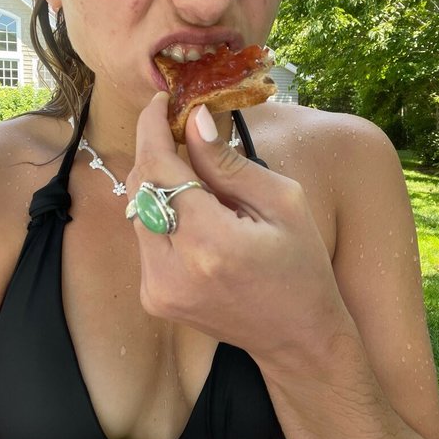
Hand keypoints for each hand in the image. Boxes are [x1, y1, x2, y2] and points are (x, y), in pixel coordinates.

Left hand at [126, 92, 347, 365]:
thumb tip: (193, 121)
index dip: (152, 128)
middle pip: (141, 186)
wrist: (296, 336)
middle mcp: (169, 269)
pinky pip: (144, 235)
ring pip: (137, 209)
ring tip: (196, 177)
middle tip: (182, 133)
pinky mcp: (152, 297)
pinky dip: (162, 211)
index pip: (158, 167)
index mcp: (209, 243)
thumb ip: (229, 162)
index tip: (160, 102)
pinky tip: (193, 212)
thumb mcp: (282, 202)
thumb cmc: (301, 265)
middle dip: (156, 152)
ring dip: (159, 182)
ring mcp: (155, 288)